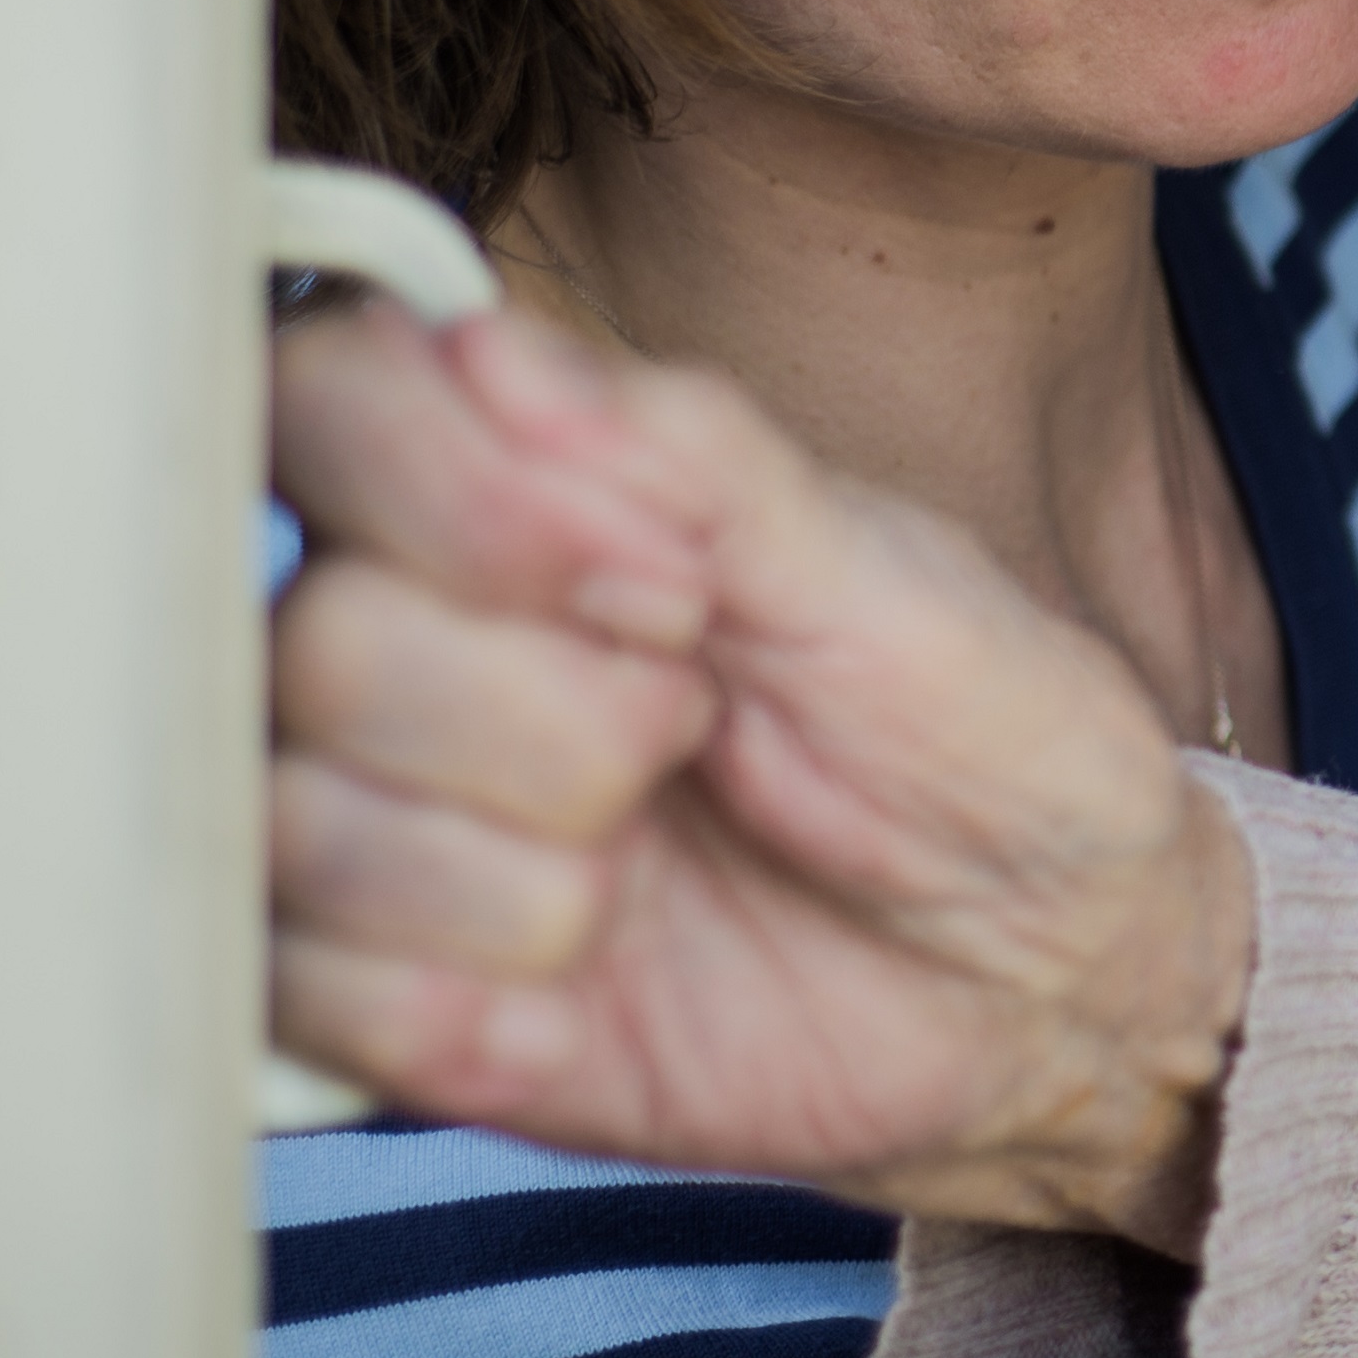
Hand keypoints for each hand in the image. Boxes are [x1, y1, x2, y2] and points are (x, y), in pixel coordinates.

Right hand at [267, 299, 1255, 1248]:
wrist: (1054, 963)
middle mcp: (403, 653)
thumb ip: (691, 459)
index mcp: (505, 504)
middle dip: (561, 715)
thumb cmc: (977, 737)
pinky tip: (599, 986)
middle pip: (321, 642)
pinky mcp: (380, 1012)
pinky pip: (315, 1003)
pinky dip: (480, 1004)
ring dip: (533, 873)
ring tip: (650, 869)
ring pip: (303, 828)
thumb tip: (486, 345)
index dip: (463, 496)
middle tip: (699, 731)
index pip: (324, 406)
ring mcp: (380, 832)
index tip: (667, 582)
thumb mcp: (879, 580)